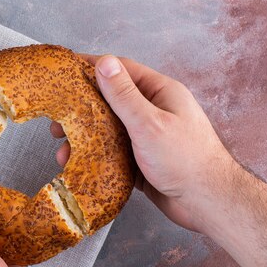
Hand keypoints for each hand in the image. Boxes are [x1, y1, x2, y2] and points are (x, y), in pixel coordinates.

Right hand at [52, 55, 234, 233]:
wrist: (208, 204)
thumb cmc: (185, 160)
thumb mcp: (149, 123)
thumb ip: (124, 95)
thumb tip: (104, 63)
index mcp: (160, 93)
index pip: (122, 70)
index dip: (93, 68)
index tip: (66, 70)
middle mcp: (154, 111)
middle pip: (111, 101)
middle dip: (82, 109)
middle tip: (58, 118)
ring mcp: (148, 136)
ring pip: (109, 130)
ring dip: (85, 137)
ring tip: (62, 147)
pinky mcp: (142, 160)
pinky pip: (113, 153)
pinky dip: (94, 156)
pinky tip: (78, 163)